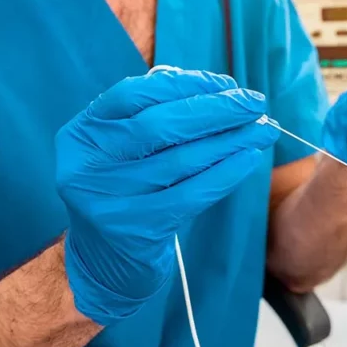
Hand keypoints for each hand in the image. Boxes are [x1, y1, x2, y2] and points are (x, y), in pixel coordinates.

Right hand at [55, 68, 279, 325]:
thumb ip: (157, 114)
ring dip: (230, 141)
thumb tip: (221, 90)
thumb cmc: (127, 191)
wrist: (106, 263)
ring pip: (180, 160)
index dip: (184, 84)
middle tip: (256, 103)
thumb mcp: (126, 150)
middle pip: (159, 125)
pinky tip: (249, 159)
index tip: (227, 84)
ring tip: (264, 129)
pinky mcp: (133, 230)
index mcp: (81, 133)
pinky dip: (225, 174)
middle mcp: (85, 165)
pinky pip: (190, 195)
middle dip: (216, 110)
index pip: (134, 94)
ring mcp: (106, 200)